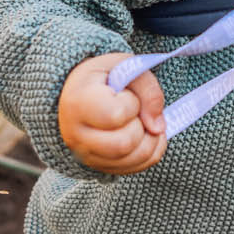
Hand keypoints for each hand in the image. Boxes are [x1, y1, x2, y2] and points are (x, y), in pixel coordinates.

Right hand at [57, 53, 166, 173]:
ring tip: (144, 122)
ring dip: (151, 139)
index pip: (116, 115)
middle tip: (135, 111)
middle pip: (124, 143)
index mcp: (78, 103)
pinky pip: (137, 167)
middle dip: (141, 124)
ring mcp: (86, 155)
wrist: (82, 93)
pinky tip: (145, 134)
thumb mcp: (126, 66)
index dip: (132, 103)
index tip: (124, 94)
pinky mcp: (100, 167)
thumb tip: (158, 127)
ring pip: (133, 159)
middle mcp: (76, 135)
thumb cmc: (105, 78)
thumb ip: (147, 89)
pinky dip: (151, 150)